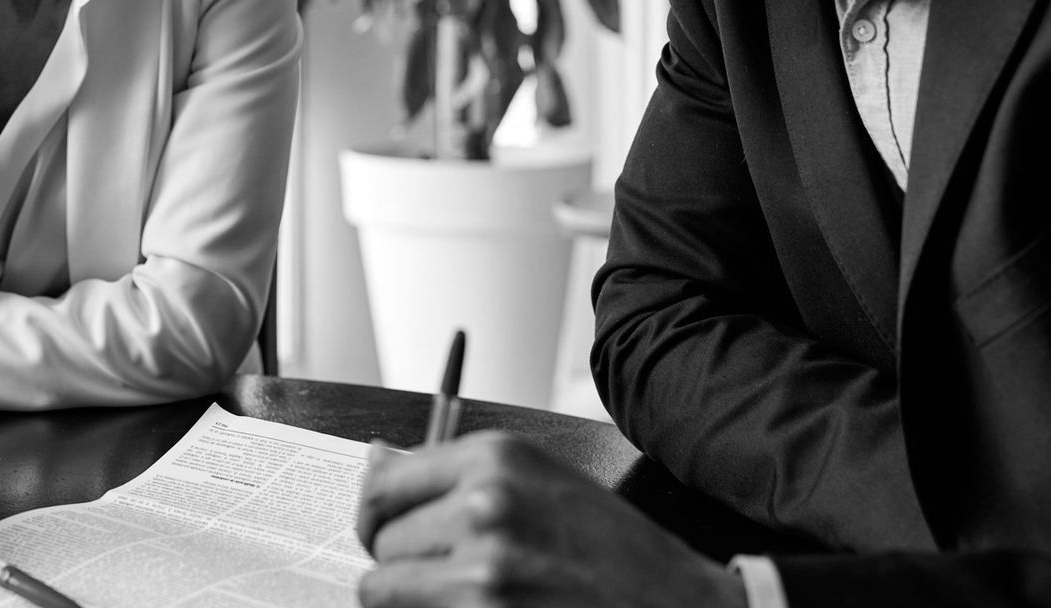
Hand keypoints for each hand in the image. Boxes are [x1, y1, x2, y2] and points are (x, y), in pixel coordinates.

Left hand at [355, 432, 747, 607]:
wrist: (675, 604)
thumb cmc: (611, 547)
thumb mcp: (536, 480)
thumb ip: (453, 472)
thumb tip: (374, 459)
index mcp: (495, 457)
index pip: (383, 483)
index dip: (376, 514)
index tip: (385, 531)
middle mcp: (484, 504)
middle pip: (382, 540)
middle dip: (400, 562)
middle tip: (439, 574)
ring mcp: (485, 568)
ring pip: (383, 588)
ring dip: (409, 599)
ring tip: (456, 596)